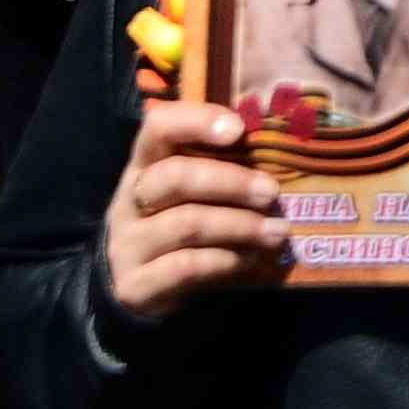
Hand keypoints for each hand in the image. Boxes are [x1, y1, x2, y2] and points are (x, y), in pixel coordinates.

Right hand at [102, 99, 294, 322]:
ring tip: (277, 231)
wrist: (142, 287)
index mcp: (144, 164)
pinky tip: (251, 258)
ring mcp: (127, 244)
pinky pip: (186, 267)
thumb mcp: (196, 190)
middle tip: (272, 192)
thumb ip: (224, 165)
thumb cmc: (182, 222)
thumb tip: (281, 145)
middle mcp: (129, 200)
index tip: (239, 128)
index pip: (157, 126)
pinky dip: (226, 260)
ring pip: (186, 224)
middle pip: (174, 177)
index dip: (196, 121)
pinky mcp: (136, 285)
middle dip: (231, 182)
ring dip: (240, 225)